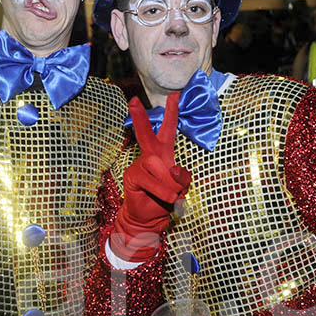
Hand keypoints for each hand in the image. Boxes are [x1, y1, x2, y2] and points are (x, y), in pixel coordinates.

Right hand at [111, 93, 191, 260]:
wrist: (148, 219)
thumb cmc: (165, 200)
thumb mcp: (181, 187)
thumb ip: (182, 177)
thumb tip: (173, 170)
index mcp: (163, 154)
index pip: (168, 131)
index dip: (171, 114)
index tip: (175, 95)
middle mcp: (150, 156)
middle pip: (146, 134)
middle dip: (140, 118)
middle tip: (133, 101)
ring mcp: (139, 166)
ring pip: (158, 165)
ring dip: (170, 183)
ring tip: (173, 196)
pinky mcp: (132, 177)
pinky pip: (151, 180)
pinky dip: (162, 190)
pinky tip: (167, 199)